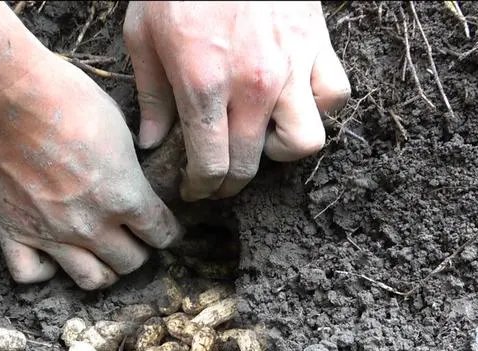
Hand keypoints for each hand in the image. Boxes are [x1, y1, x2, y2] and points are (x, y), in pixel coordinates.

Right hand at [0, 53, 182, 288]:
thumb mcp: (117, 124)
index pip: (161, 233)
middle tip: (133, 237)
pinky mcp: (12, 231)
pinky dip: (44, 271)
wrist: (4, 93)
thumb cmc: (64, 96)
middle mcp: (91, 224)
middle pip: (130, 262)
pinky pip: (31, 275)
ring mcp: (50, 233)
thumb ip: (127, 165)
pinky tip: (50, 255)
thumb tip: (130, 175)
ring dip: (103, 270)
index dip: (167, 231)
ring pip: (91, 279)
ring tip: (100, 254)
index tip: (165, 227)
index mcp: (124, 195)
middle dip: (138, 250)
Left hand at [124, 1, 350, 200]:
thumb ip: (151, 96)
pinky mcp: (317, 45)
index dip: (201, 187)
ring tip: (260, 138)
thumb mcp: (143, 36)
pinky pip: (334, 96)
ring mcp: (291, 67)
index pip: (211, 165)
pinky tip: (292, 101)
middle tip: (218, 178)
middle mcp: (252, 85)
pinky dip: (317, 108)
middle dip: (230, 183)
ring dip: (280, 151)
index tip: (194, 188)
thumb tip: (152, 142)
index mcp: (204, 85)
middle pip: (252, 165)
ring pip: (305, 143)